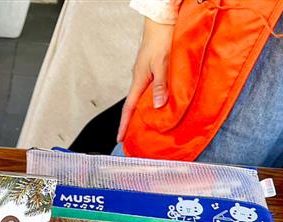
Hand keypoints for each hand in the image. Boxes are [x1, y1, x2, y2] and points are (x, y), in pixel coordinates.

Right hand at [117, 18, 174, 142]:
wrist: (162, 22)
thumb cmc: (161, 39)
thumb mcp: (162, 63)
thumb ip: (161, 85)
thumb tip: (157, 105)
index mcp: (139, 80)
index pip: (129, 107)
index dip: (124, 124)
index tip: (120, 138)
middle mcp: (140, 80)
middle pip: (134, 105)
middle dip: (132, 122)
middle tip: (134, 137)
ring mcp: (146, 75)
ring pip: (143, 98)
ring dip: (144, 112)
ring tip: (147, 126)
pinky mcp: (153, 71)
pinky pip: (151, 90)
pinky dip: (152, 100)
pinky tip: (159, 105)